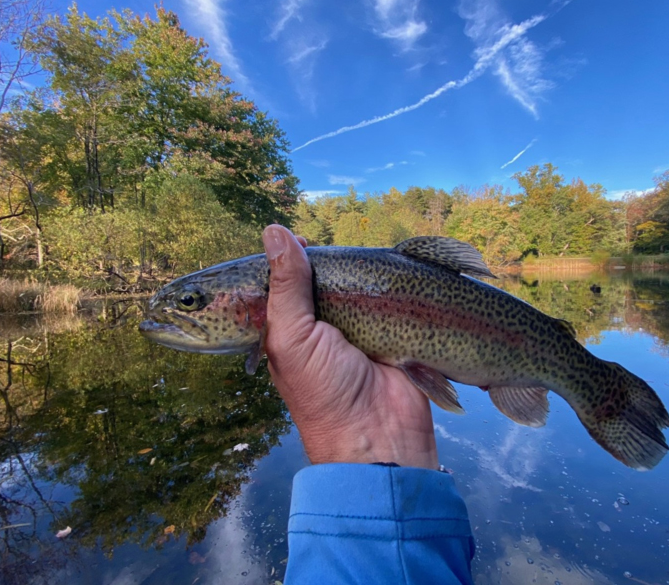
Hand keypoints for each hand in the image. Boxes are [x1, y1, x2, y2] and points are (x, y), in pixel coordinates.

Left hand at [262, 225, 438, 468]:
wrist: (381, 436)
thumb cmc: (324, 393)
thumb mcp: (292, 338)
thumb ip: (285, 285)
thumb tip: (274, 231)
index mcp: (289, 330)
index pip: (282, 283)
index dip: (289, 259)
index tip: (304, 241)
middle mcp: (321, 328)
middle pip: (322, 279)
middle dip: (328, 263)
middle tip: (336, 253)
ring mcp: (359, 330)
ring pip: (357, 286)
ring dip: (362, 275)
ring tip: (365, 268)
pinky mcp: (393, 333)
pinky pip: (392, 301)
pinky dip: (394, 288)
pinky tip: (393, 276)